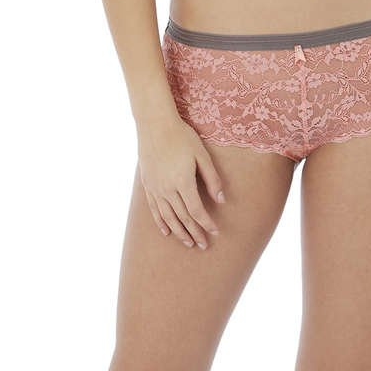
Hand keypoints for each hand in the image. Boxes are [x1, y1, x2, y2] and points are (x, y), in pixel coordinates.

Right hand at [137, 115, 225, 250]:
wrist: (154, 125)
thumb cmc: (182, 137)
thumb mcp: (202, 155)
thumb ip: (212, 178)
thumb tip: (222, 200)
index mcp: (183, 182)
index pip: (196, 210)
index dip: (206, 223)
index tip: (215, 232)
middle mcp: (167, 189)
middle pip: (182, 217)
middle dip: (195, 233)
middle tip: (204, 246)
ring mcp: (155, 188)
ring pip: (168, 217)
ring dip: (179, 232)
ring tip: (188, 243)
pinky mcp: (147, 185)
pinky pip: (154, 209)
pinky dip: (161, 222)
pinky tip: (166, 231)